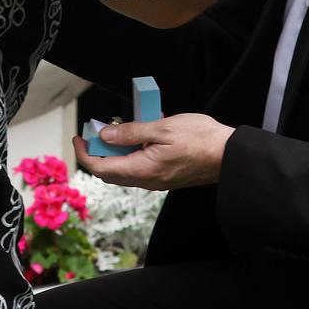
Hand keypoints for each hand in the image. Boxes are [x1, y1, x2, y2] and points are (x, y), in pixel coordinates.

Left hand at [72, 113, 233, 190]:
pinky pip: (140, 166)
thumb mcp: (163, 127)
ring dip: (117, 150)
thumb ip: (132, 131)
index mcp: (143, 169)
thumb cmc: (200, 139)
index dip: (86, 153)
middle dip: (99, 151)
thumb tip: (105, 135)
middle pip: (111, 171)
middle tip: (97, 129)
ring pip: (125, 169)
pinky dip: (133, 151)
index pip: (102, 168)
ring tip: (120, 127)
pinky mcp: (166, 176)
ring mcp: (157, 180)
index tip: (80, 136)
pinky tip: (143, 133)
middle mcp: (148, 180)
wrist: (227, 155)